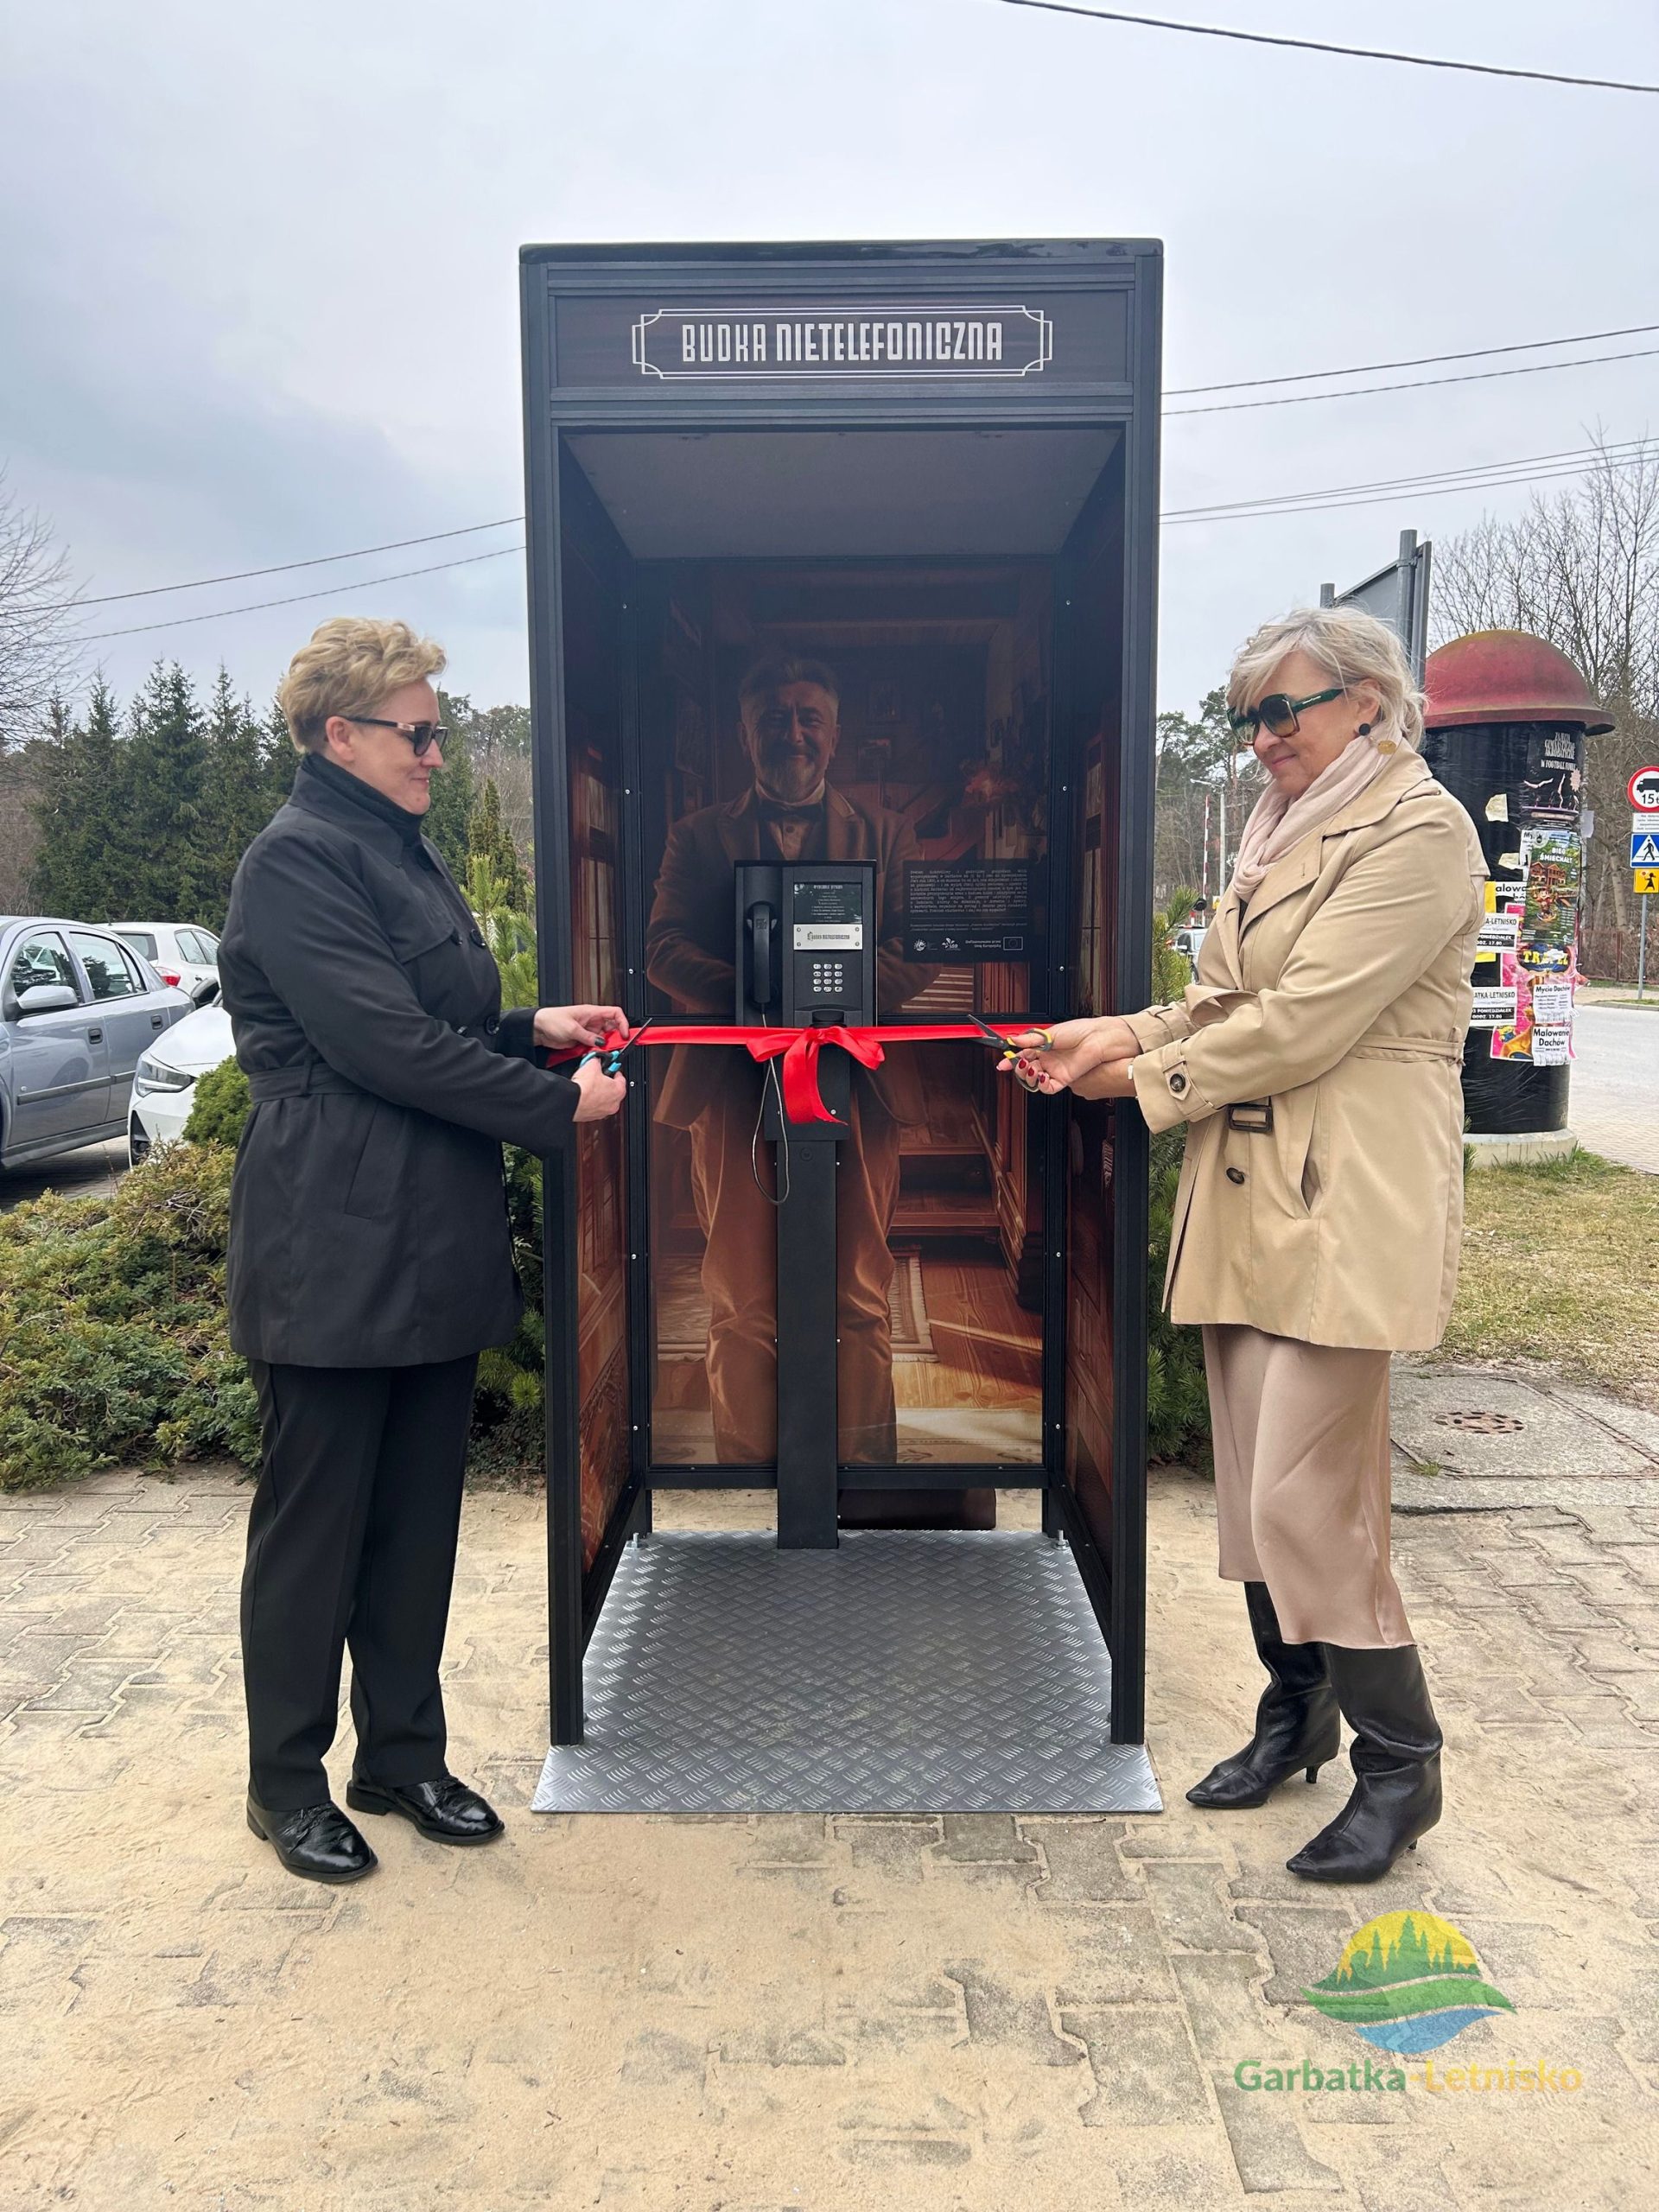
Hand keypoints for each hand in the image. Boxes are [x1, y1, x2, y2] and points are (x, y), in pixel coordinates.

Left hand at [534, 1003, 628, 1051]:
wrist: (538, 1028)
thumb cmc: (551, 1020)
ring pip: (604, 1039)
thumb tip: (601, 1043)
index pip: (615, 1013)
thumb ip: (589, 1037)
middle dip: (615, 1038)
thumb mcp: (572, 1029)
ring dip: (604, 1047)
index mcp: (592, 1012)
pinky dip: (595, 1051)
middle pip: (612, 1028)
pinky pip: (594, 1046)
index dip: (623, 1023)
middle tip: (616, 1046)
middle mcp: (592, 1021)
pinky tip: (592, 1054)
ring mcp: (588, 1031)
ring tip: (602, 1051)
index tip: (625, 1034)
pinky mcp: (582, 1040)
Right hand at [571, 1060, 626, 1121]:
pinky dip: (590, 1101)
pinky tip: (583, 1094)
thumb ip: (597, 1060)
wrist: (571, 1102)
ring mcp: (603, 1112)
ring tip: (589, 1084)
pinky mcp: (591, 1116)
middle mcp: (614, 1104)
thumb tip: (596, 1059)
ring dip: (598, 1093)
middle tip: (598, 1075)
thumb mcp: (592, 1065)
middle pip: (613, 1090)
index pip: (621, 1078)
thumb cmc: (585, 1088)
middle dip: (606, 1082)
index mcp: (619, 1091)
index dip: (615, 1070)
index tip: (611, 1067)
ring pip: (603, 1100)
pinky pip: (593, 1106)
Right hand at [999, 1016, 1139, 1093]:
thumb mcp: (1050, 1032)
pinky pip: (1048, 1087)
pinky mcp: (1063, 1079)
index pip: (1022, 1055)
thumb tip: (1014, 1040)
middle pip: (1026, 1068)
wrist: (1096, 1039)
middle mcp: (1048, 1059)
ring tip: (1028, 1068)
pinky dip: (1041, 1085)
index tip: (1002, 1062)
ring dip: (1027, 1076)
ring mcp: (1055, 1070)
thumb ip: (1031, 1039)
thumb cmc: (1079, 1031)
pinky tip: (1039, 1076)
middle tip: (1016, 1063)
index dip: (1011, 1059)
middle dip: (1018, 1068)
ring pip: (1034, 1080)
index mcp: (1043, 1046)